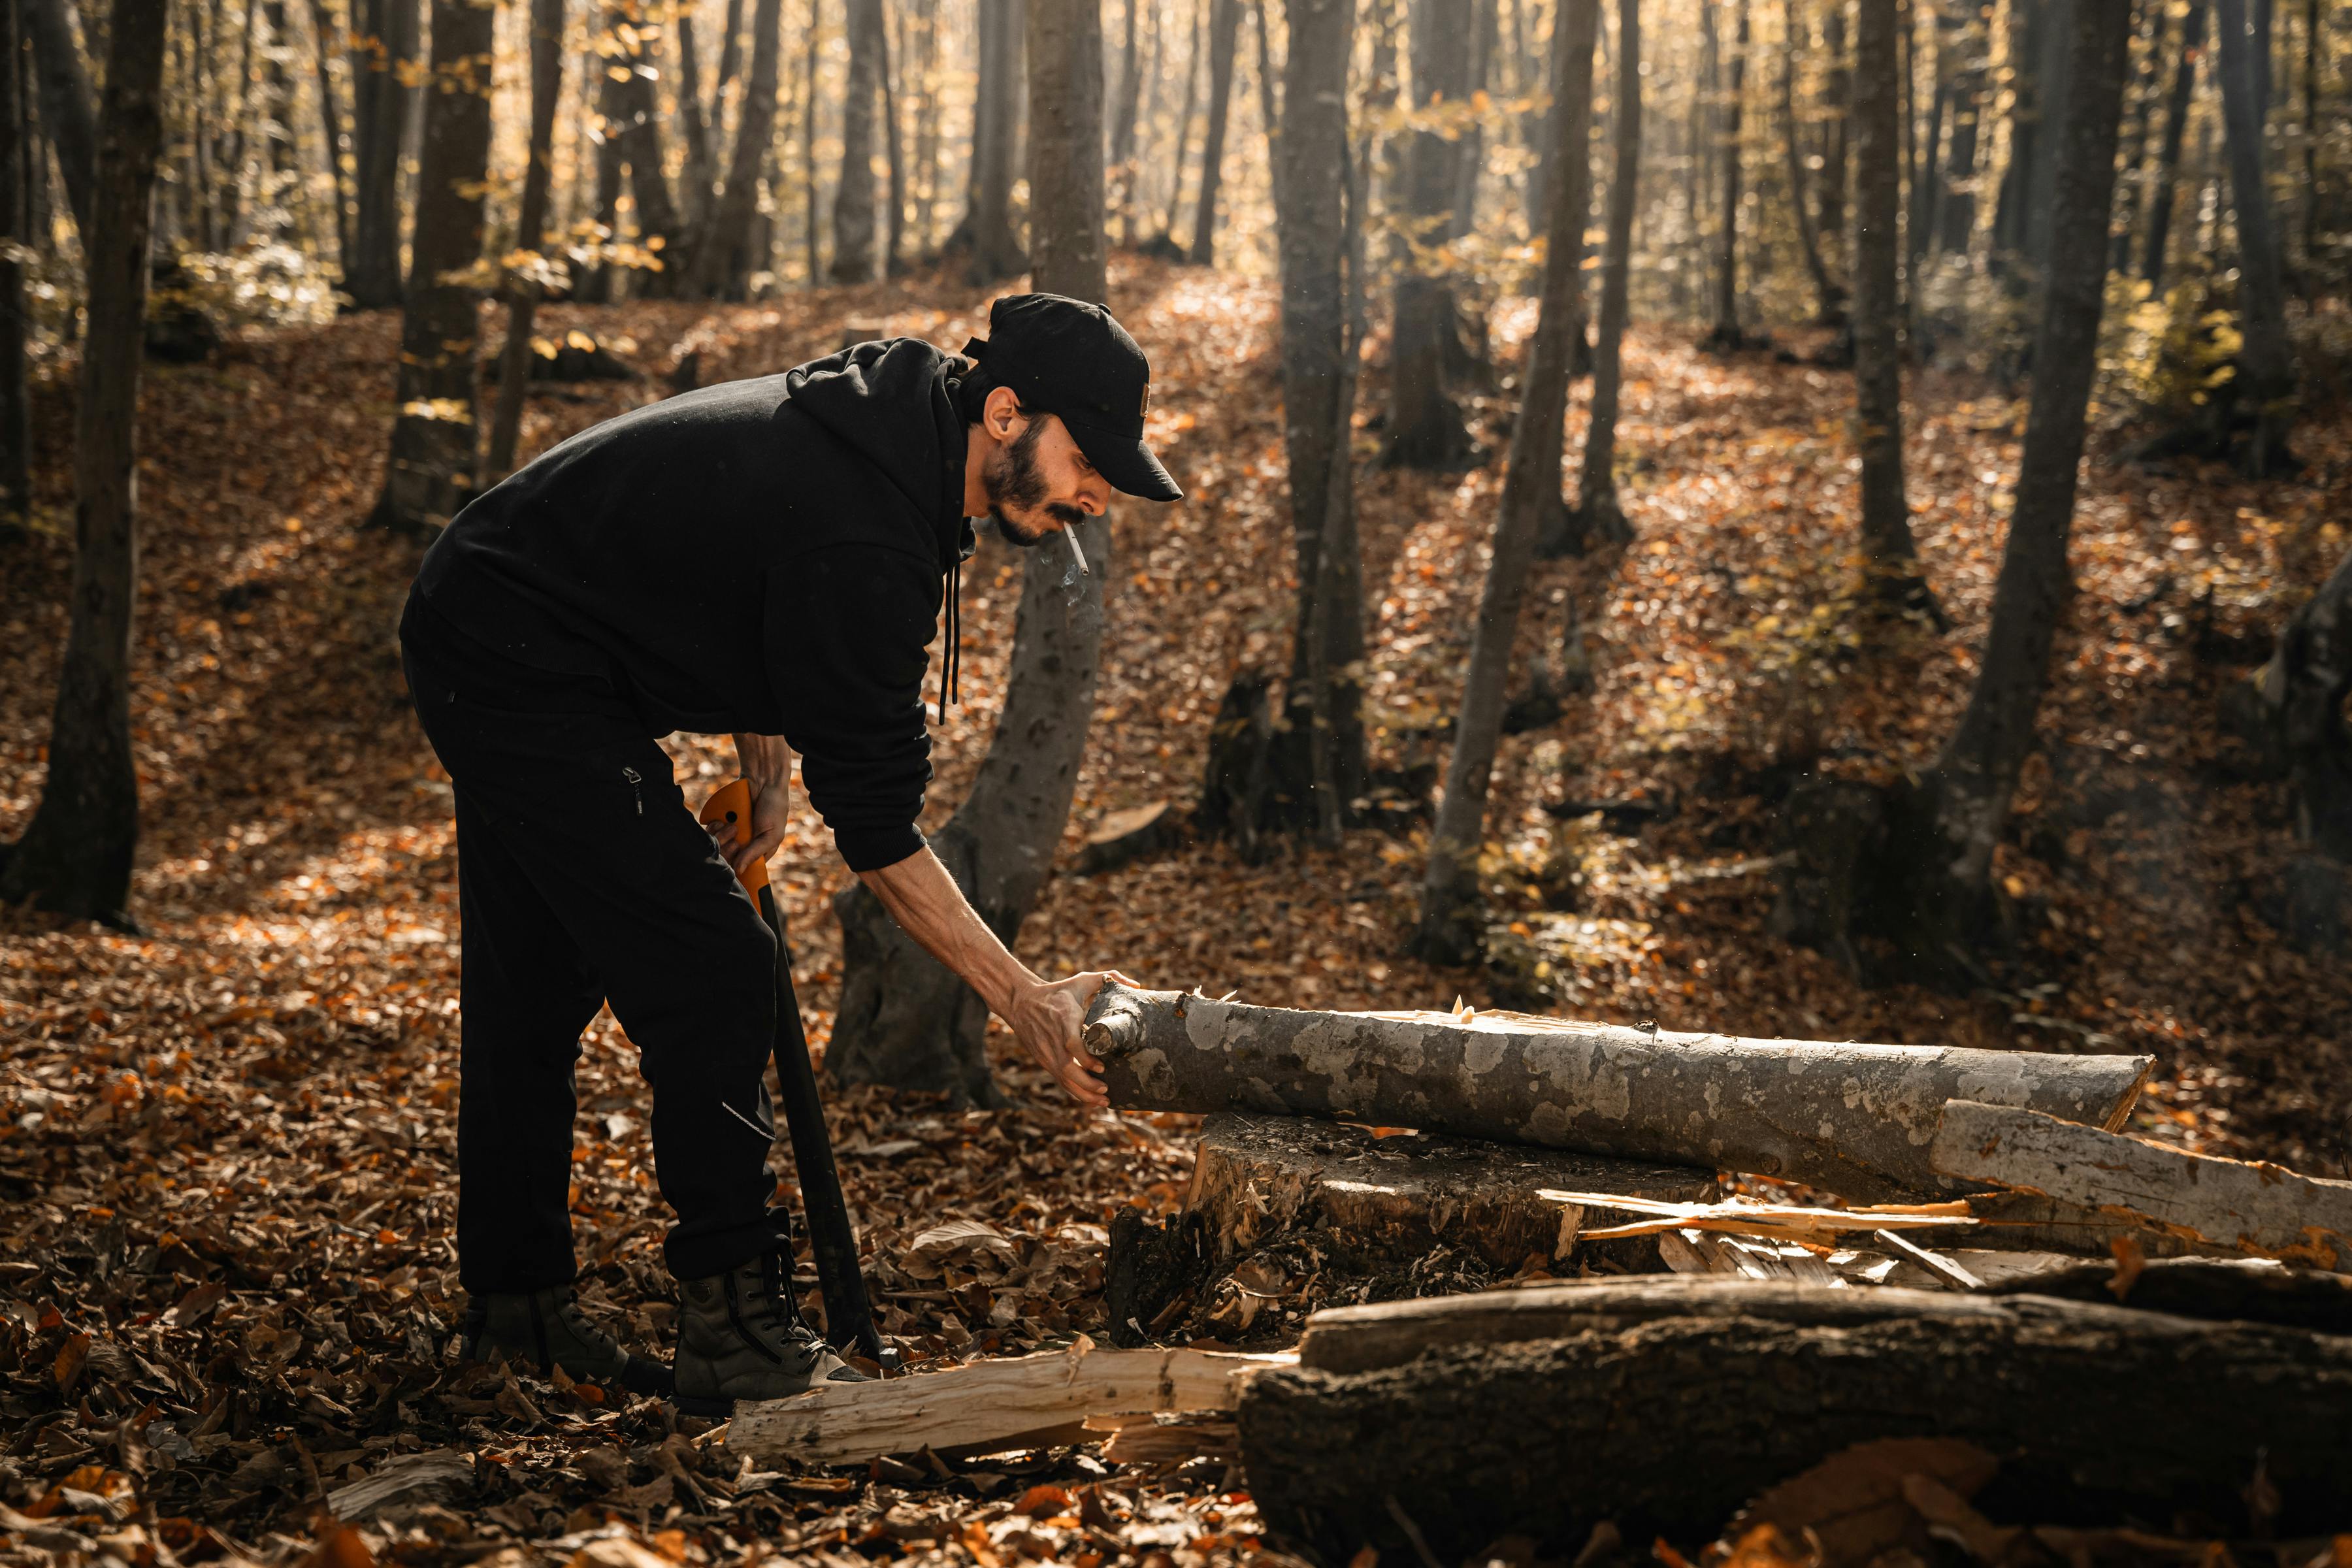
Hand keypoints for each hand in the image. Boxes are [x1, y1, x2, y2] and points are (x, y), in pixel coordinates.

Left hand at [718, 777, 789, 879]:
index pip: (743, 870)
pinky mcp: (721, 821)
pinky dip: (714, 827)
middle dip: (728, 850)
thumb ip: (755, 853)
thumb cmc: (774, 807)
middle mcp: (742, 845)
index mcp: (758, 851)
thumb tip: (740, 871)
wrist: (764, 779)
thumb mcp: (771, 834)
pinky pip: (710, 831)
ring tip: (731, 825)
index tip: (734, 863)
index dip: (736, 869)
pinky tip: (721, 820)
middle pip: (726, 860)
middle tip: (736, 839)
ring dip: (721, 837)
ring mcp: (731, 833)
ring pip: (716, 847)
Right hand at [1003, 970, 1136, 1109]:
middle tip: (1107, 1090)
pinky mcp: (1043, 1060)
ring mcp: (1047, 1052)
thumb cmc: (1058, 991)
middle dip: (1087, 1084)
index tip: (1101, 1067)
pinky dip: (1074, 1092)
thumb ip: (1109, 978)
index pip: (1071, 1044)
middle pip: (1067, 1069)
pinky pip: (1059, 1080)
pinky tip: (1089, 1099)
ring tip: (1103, 1100)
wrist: (1021, 1001)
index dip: (1085, 1059)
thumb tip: (1138, 986)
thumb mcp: (1081, 980)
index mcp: (1064, 1019)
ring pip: (1063, 1079)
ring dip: (1082, 1093)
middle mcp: (1053, 1039)